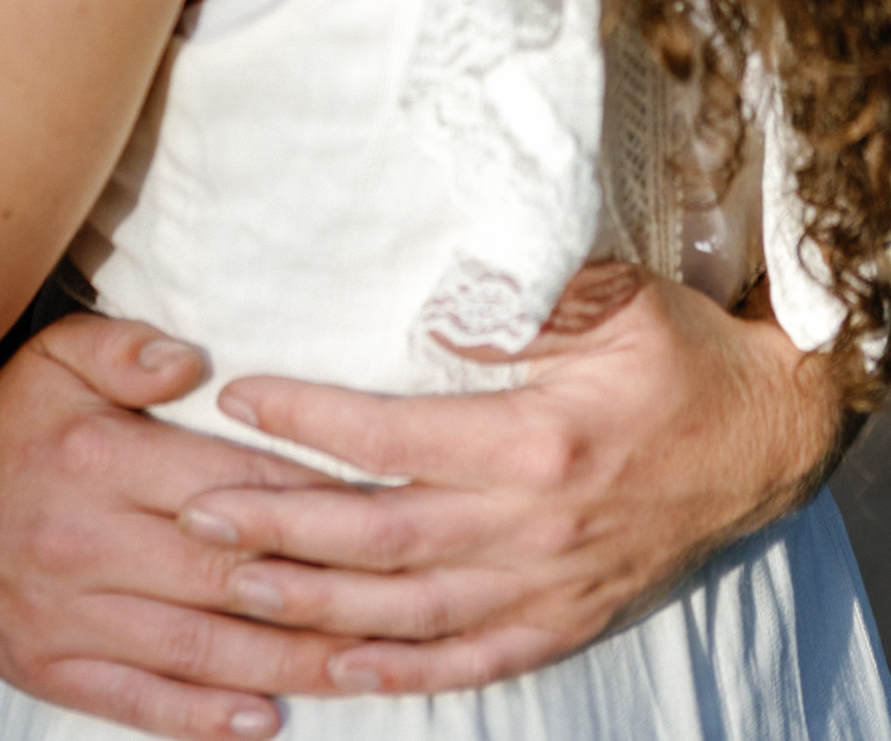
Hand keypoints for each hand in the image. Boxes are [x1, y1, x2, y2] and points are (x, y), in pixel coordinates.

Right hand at [0, 317, 349, 740]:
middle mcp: (89, 543)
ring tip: (362, 670)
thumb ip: (127, 350)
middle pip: (231, 579)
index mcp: (102, 460)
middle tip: (403, 606)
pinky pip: (138, 702)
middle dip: (323, 595)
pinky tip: (263, 719)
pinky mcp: (49, 664)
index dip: (313, 499)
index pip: (234, 485)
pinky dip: (203, 718)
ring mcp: (69, 615)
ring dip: (286, 665)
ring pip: (199, 650)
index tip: (382, 510)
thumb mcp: (55, 355)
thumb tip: (197, 362)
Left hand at [170, 264, 843, 697]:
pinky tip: (342, 668)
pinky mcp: (568, 616)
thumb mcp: (608, 294)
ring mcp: (550, 582)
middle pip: (380, 539)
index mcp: (534, 440)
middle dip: (280, 529)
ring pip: (411, 611)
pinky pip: (475, 658)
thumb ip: (516, 296)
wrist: (768, 433)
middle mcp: (534, 525)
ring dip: (316, 605)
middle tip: (196, 515)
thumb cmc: (677, 351)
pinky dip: (405, 669)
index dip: (307, 420)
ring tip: (236, 588)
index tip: (237, 400)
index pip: (391, 438)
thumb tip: (427, 293)